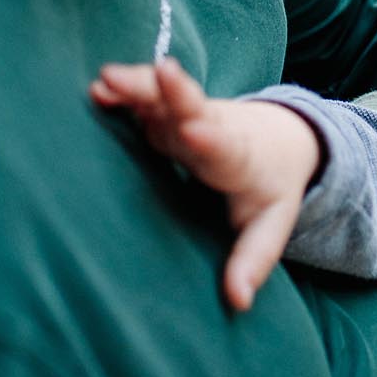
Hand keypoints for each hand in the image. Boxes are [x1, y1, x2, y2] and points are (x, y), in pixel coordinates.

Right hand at [91, 58, 320, 309]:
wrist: (278, 141)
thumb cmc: (269, 187)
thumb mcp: (272, 224)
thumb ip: (254, 260)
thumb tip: (238, 303)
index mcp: (238, 158)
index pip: (225, 147)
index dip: (209, 139)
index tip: (195, 132)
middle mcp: (212, 130)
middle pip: (194, 108)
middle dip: (176, 92)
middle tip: (159, 73)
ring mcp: (188, 117)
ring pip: (164, 97)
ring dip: (138, 86)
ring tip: (105, 80)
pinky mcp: (169, 114)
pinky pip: (146, 98)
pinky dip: (125, 91)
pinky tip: (98, 89)